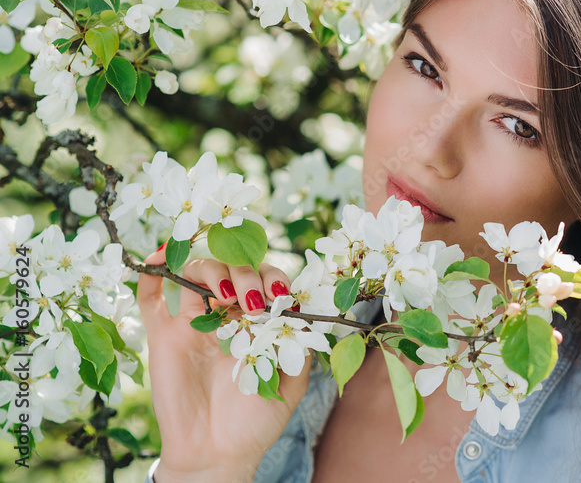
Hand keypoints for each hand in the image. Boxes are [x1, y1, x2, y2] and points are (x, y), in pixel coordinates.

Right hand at [137, 246, 311, 481]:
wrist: (218, 454)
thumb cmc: (256, 420)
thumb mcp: (292, 380)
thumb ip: (299, 343)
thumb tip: (300, 309)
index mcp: (256, 322)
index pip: (263, 279)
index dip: (273, 277)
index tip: (281, 295)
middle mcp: (225, 315)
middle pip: (231, 268)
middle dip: (247, 273)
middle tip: (254, 301)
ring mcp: (193, 322)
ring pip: (196, 271)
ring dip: (212, 269)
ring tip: (227, 294)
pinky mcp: (163, 334)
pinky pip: (151, 296)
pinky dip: (154, 270)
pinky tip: (160, 256)